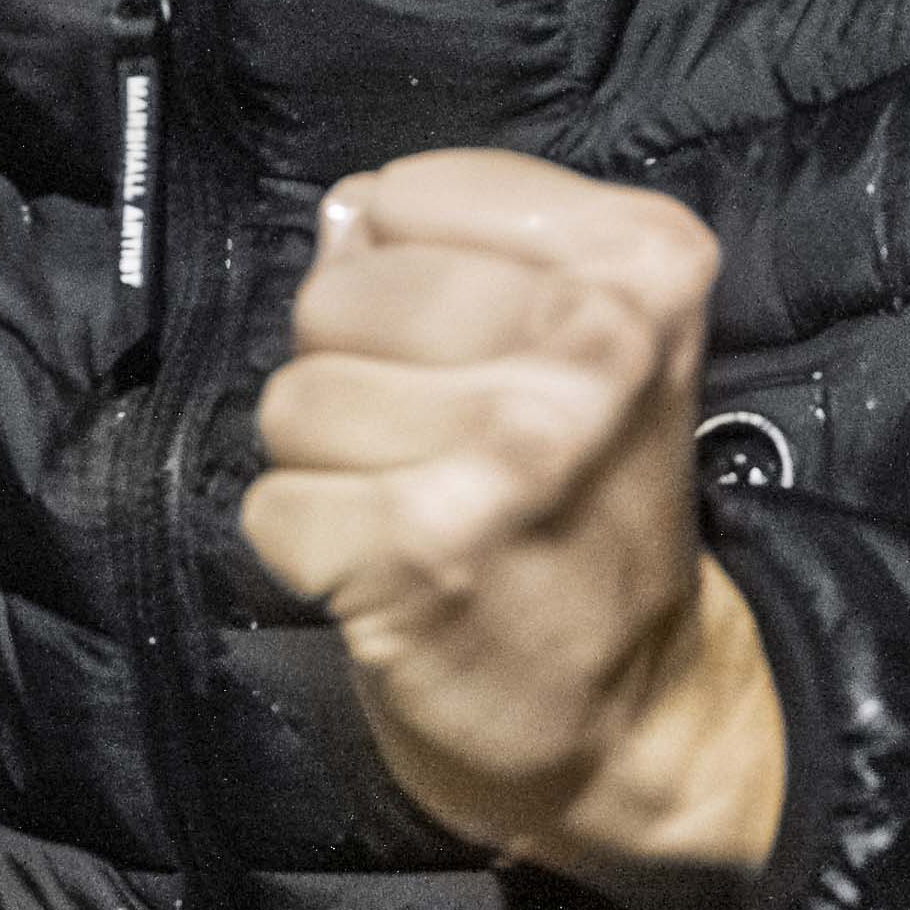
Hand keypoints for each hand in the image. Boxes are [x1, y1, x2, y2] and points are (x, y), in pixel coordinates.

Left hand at [240, 148, 781, 909]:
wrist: (639, 714)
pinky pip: (270, 505)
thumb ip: (456, 250)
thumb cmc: (583, 506)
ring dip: (329, 467)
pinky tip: (390, 574)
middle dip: (351, 372)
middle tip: (437, 448)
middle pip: (334, 294)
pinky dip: (309, 550)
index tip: (476, 353)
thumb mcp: (570, 344)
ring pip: (291, 400)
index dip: (401, 272)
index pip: (400, 195)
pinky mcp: (422, 549)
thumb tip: (344, 214)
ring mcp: (507, 449)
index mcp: (638, 260)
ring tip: (418, 509)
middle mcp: (590, 343)